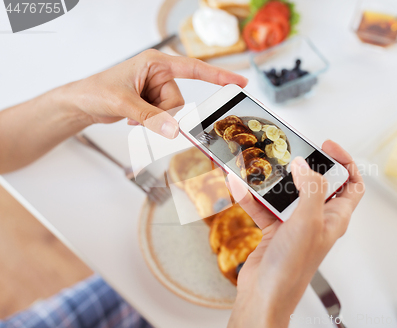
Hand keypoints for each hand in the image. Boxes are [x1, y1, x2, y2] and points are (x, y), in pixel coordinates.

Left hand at [67, 49, 247, 137]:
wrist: (81, 102)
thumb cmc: (96, 91)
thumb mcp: (123, 103)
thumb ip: (150, 117)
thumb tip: (175, 130)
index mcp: (155, 63)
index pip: (193, 68)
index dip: (218, 76)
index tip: (239, 82)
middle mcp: (158, 74)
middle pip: (179, 101)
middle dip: (161, 113)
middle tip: (138, 113)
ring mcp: (156, 88)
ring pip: (172, 113)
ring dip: (154, 118)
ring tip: (133, 114)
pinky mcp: (152, 101)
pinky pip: (164, 117)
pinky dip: (150, 122)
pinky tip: (133, 117)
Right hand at [227, 140, 364, 327]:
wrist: (265, 295)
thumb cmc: (293, 268)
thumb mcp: (308, 221)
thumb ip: (311, 189)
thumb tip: (305, 165)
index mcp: (335, 217)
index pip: (351, 184)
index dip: (345, 162)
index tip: (327, 147)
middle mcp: (317, 219)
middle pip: (316, 184)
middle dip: (303, 166)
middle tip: (289, 152)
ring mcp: (294, 224)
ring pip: (287, 194)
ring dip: (273, 181)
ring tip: (261, 166)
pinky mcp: (274, 230)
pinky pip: (263, 207)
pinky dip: (251, 197)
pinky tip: (239, 186)